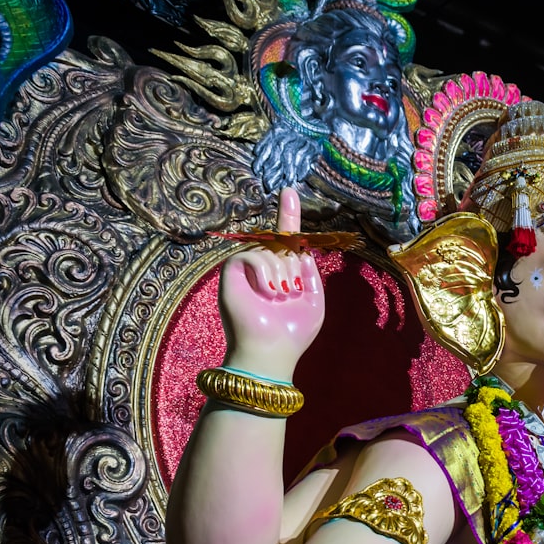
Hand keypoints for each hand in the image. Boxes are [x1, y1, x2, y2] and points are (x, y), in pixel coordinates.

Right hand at [219, 188, 324, 380]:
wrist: (271, 352)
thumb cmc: (293, 332)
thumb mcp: (313, 299)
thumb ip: (310, 271)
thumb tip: (301, 247)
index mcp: (284, 273)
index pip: (286, 238)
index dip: (288, 215)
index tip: (290, 191)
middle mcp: (264, 268)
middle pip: (283, 244)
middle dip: (293, 267)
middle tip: (289, 295)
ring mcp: (246, 269)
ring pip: (270, 250)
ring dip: (282, 274)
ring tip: (279, 297)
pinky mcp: (230, 271)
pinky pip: (252, 254)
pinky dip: (265, 273)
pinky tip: (268, 292)